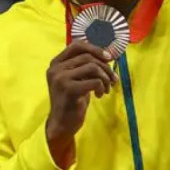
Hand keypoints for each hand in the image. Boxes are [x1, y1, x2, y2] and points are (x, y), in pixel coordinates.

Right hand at [45, 39, 117, 168]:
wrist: (62, 124)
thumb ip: (84, 66)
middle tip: (113, 79)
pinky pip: (94, 81)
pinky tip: (100, 95)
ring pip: (92, 67)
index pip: (77, 45)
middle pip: (88, 57)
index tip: (109, 58)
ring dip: (105, 77)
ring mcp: (61, 78)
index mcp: (56, 63)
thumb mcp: (76, 79)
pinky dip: (102, 87)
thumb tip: (107, 54)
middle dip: (105, 67)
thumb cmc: (71, 101)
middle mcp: (56, 68)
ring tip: (107, 88)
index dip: (95, 49)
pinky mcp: (68, 89)